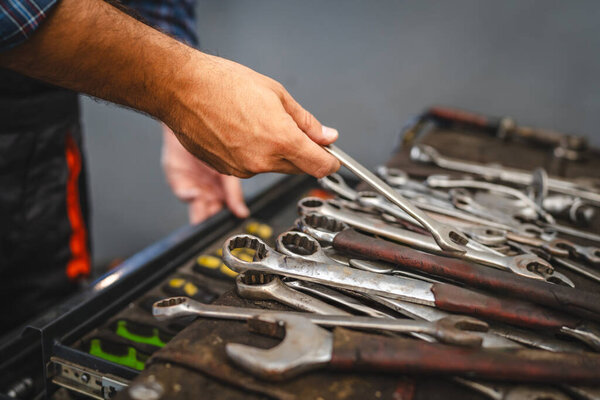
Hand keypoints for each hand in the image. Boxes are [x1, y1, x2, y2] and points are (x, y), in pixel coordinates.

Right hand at [161, 54, 340, 177]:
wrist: (182, 89)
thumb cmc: (224, 84)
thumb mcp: (276, 94)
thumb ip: (306, 121)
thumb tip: (326, 135)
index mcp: (281, 140)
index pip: (320, 165)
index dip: (331, 162)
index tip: (332, 157)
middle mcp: (263, 161)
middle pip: (298, 167)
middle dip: (302, 152)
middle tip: (292, 129)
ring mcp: (242, 169)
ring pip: (273, 167)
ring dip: (275, 153)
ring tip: (257, 123)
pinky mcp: (227, 171)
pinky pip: (251, 167)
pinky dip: (253, 154)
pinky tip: (240, 131)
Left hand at [162, 124, 249, 223]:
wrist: (193, 123)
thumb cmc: (215, 142)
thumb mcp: (230, 170)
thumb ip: (234, 193)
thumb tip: (243, 213)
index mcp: (223, 189)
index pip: (225, 211)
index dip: (225, 218)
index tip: (229, 223)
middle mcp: (208, 190)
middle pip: (210, 213)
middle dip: (212, 216)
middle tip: (215, 216)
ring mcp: (193, 186)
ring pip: (197, 208)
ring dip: (201, 209)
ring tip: (206, 202)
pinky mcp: (178, 181)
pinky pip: (184, 195)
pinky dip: (189, 196)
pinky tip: (196, 192)